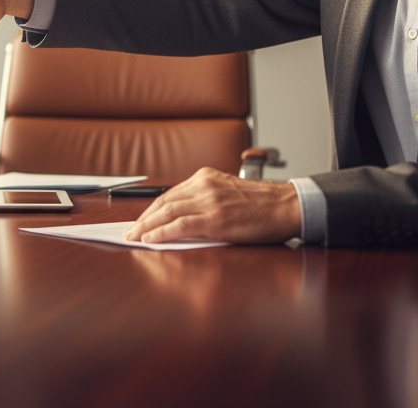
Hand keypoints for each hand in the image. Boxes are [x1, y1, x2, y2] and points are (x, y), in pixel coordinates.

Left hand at [123, 168, 300, 244]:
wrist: (287, 206)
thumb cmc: (262, 205)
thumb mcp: (228, 193)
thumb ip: (205, 200)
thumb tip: (181, 219)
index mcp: (205, 177)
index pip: (169, 194)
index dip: (151, 209)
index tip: (140, 220)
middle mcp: (203, 185)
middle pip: (163, 202)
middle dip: (144, 218)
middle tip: (130, 231)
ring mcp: (209, 200)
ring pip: (167, 212)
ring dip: (147, 226)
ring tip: (134, 237)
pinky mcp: (216, 218)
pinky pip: (181, 225)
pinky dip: (162, 232)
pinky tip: (150, 239)